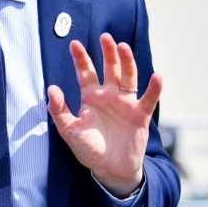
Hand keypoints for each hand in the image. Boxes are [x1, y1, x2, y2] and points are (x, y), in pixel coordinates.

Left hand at [47, 33, 161, 196]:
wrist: (110, 170)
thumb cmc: (89, 149)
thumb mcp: (69, 130)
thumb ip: (59, 110)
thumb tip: (51, 88)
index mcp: (91, 96)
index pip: (86, 72)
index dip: (81, 58)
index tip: (74, 44)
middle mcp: (109, 95)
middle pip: (110, 67)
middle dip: (107, 52)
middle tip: (104, 37)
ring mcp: (125, 103)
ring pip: (128, 77)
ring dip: (127, 62)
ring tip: (123, 47)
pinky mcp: (140, 115)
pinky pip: (148, 99)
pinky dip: (154, 88)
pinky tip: (156, 76)